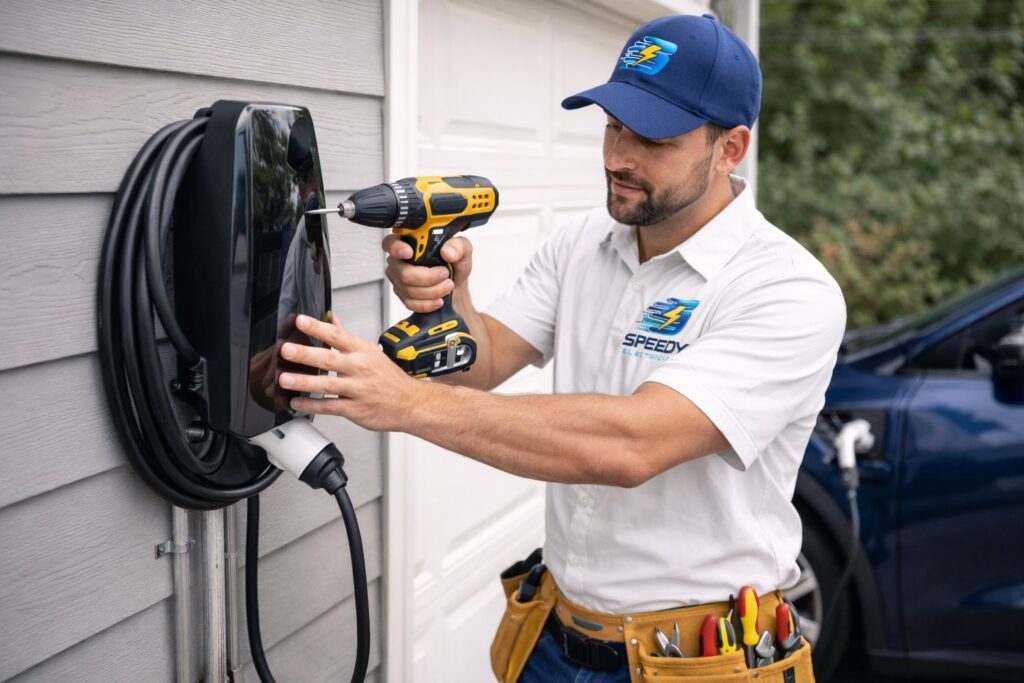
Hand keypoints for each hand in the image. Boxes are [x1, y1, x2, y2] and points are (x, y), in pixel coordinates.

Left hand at [278, 313, 420, 431]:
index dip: (317, 328)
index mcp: (362, 351)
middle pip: (330, 359)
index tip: (301, 321)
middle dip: (306, 354)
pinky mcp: (355, 409)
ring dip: (305, 381)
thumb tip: (331, 319)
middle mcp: (360, 368)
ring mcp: (358, 389)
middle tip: (287, 350)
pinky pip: (330, 407)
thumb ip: (346, 337)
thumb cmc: (388, 378)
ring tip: (285, 379)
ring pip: (328, 385)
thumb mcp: (370, 352)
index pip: (337, 336)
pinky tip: (297, 403)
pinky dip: (312, 405)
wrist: (410, 403)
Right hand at [382, 235, 472, 312]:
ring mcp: (399, 278)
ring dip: (433, 291)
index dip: (397, 248)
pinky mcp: (403, 295)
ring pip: (409, 290)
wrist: (454, 283)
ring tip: (447, 285)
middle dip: (428, 277)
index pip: (391, 242)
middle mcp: (400, 260)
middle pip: (403, 273)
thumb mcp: (463, 250)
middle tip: (444, 274)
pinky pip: (410, 303)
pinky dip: (428, 303)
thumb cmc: (453, 264)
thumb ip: (458, 246)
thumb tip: (447, 252)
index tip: (409, 253)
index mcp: (410, 243)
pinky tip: (438, 299)